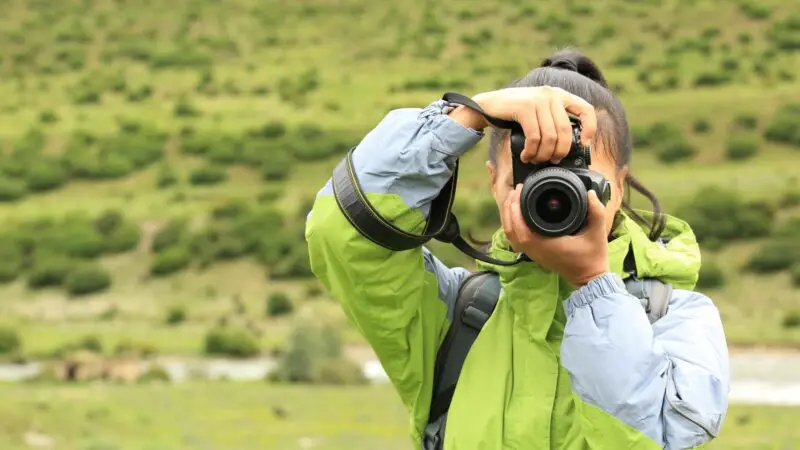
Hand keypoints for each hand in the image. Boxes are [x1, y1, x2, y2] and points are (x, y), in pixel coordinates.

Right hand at [448, 86, 596, 163]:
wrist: (488, 106)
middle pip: (565, 131)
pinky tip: (526, 155)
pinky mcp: (525, 107)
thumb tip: (571, 147)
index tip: (584, 145)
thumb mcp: (539, 114)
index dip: (590, 129)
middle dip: (559, 152)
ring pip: (550, 137)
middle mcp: (551, 94)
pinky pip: (534, 137)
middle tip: (550, 161)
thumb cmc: (515, 114)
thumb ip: (554, 122)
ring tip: (534, 160)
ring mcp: (538, 99)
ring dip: (542, 155)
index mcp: (560, 95)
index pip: (586, 109)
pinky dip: (531, 151)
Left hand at [501, 184, 609, 286]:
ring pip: (511, 235)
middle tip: (517, 190)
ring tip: (514, 199)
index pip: (520, 227)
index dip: (515, 208)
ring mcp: (533, 253)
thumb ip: (596, 212)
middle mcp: (535, 250)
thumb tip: (590, 193)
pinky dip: (513, 226)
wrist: (590, 278)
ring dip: (509, 216)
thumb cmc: (592, 257)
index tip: (520, 191)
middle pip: (510, 229)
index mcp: (545, 244)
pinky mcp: (535, 254)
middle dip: (509, 208)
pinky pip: (516, 239)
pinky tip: (517, 214)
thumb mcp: (597, 233)